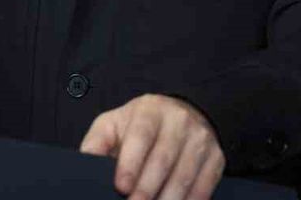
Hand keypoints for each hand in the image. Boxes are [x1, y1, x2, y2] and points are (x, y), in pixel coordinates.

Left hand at [80, 94, 224, 199]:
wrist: (179, 114)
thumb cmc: (139, 125)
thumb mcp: (114, 123)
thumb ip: (97, 142)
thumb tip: (85, 162)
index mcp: (150, 110)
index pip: (141, 135)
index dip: (132, 163)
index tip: (122, 186)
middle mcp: (179, 121)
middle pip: (164, 158)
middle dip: (147, 188)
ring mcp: (200, 139)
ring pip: (185, 174)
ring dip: (168, 198)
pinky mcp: (216, 158)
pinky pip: (205, 185)